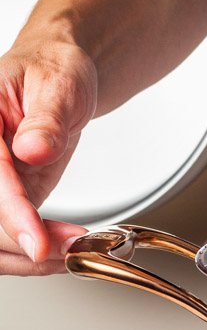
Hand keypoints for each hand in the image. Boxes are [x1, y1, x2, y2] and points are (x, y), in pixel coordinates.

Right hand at [0, 39, 94, 273]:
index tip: (39, 244)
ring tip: (75, 251)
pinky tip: (66, 250)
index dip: (11, 217)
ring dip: (28, 258)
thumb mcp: (58, 84)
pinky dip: (35, 252)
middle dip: (22, 244)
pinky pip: (8, 239)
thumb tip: (34, 147)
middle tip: (74, 249)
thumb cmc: (54, 71)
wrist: (59, 77)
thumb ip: (47, 118)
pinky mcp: (3, 201)